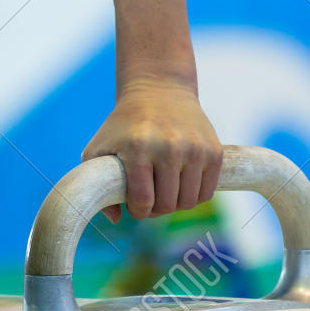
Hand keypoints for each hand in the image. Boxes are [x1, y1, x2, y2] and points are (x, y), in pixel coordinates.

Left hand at [82, 77, 222, 222]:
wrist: (159, 91)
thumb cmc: (124, 125)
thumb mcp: (99, 148)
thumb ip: (94, 184)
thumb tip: (115, 219)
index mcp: (139, 147)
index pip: (143, 201)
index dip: (137, 211)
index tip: (134, 204)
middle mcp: (170, 147)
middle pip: (167, 205)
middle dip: (155, 209)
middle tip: (148, 197)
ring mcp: (195, 149)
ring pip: (188, 202)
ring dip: (175, 204)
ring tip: (163, 191)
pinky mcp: (214, 151)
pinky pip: (206, 193)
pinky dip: (193, 196)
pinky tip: (180, 184)